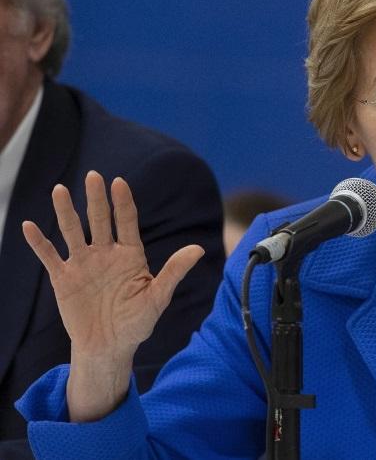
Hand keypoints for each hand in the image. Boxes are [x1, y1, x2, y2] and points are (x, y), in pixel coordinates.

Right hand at [22, 171, 204, 420]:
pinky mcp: (64, 279)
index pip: (126, 222)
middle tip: (94, 176)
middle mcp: (106, 253)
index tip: (119, 182)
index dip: (123, 202)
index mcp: (131, 254)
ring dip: (65, 212)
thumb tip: (199, 249)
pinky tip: (29, 226)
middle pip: (99, 220)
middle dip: (96, 199)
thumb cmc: (137, 322)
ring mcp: (84, 264)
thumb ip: (174, 271)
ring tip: (59, 190)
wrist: (110, 347)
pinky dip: (39, 242)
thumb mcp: (159, 297)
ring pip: (73, 232)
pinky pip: (50, 256)